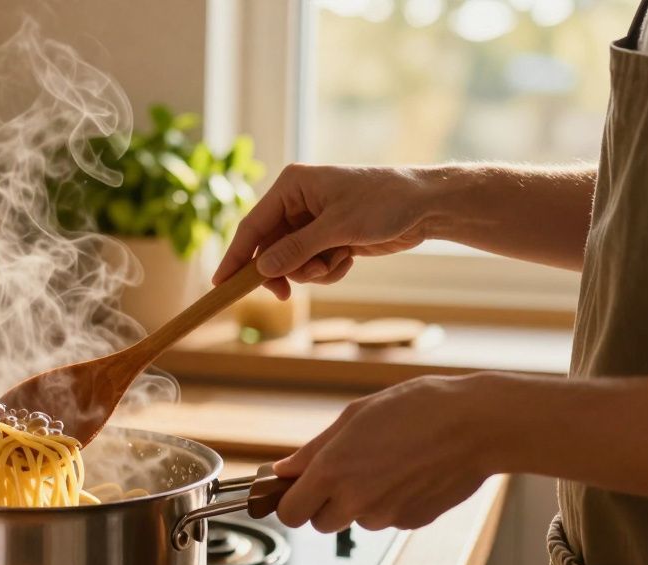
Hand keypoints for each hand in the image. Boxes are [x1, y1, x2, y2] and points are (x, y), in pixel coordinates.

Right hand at [213, 164, 436, 298]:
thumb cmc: (385, 203)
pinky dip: (327, 269)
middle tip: (286, 295)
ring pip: (291, 261)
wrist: (427, 205)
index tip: (220, 284)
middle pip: (269, 248)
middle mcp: (297, 201)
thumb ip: (296, 250)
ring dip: (311, 271)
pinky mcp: (329, 236)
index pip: (252, 226)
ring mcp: (313, 220)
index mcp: (292, 186)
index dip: (235, 257)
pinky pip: (312, 264)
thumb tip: (262, 270)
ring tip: (336, 262)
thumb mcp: (337, 228)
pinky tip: (349, 258)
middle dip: (284, 270)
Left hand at [271, 375, 494, 531]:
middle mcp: (356, 500)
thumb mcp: (354, 416)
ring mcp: (386, 515)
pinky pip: (387, 518)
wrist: (476, 424)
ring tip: (387, 464)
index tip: (297, 490)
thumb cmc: (416, 409)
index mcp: (333, 471)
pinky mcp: (412, 521)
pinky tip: (409, 473)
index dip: (291, 501)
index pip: (291, 513)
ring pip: (356, 521)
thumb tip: (283, 471)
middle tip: (344, 474)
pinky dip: (391, 502)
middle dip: (324, 504)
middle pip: (319, 523)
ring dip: (360, 502)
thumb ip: (312, 450)